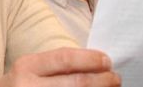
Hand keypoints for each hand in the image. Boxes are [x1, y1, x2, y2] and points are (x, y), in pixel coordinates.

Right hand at [0, 47, 119, 86]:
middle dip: (102, 80)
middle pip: (76, 83)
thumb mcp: (27, 71)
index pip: (64, 59)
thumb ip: (53, 67)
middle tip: (116, 78)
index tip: (107, 61)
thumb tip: (93, 65)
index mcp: (27, 67)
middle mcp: (29, 86)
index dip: (90, 59)